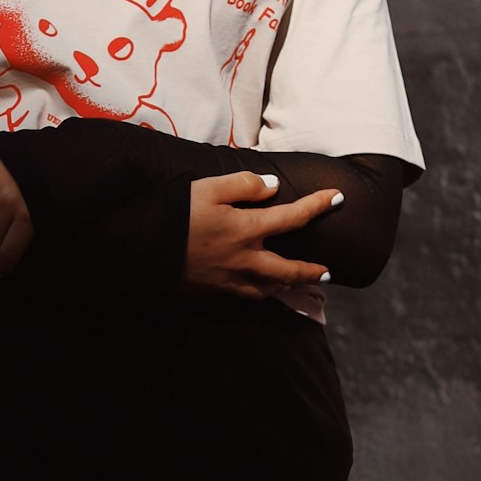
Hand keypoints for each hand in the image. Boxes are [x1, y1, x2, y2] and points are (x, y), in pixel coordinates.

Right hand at [183, 169, 340, 297]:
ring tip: (296, 281)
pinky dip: (261, 292)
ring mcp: (230, 279)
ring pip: (269, 288)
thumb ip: (244, 185)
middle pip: (289, 270)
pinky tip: (261, 288)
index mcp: (247, 229)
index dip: (318, 206)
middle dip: (311, 271)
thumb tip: (273, 188)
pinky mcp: (214, 290)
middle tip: (327, 272)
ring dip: (287, 285)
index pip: (293, 217)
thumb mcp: (209, 187)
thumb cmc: (175, 213)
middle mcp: (245, 259)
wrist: (143, 250)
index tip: (338, 198)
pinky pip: (246, 295)